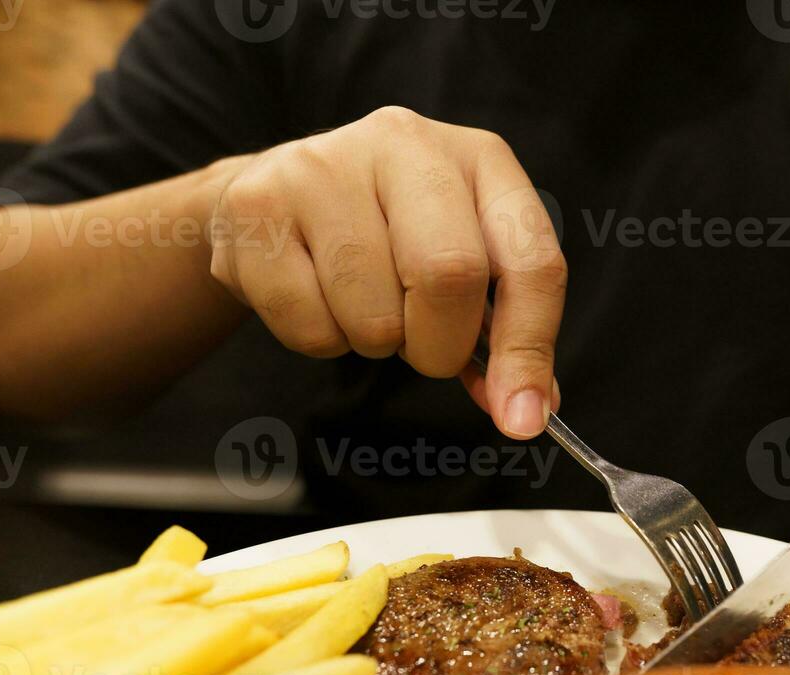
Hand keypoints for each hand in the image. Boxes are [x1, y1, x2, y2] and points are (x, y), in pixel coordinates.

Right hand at [208, 106, 565, 438]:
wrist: (272, 203)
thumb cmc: (385, 238)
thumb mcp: (460, 261)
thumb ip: (501, 331)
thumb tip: (525, 409)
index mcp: (479, 159)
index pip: (531, 259)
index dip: (530, 347)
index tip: (522, 417)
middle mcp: (406, 142)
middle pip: (450, 276)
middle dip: (440, 346)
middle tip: (421, 348)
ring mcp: (324, 166)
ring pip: (375, 314)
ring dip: (375, 342)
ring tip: (358, 302)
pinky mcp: (258, 204)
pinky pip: (309, 326)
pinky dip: (320, 341)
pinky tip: (313, 295)